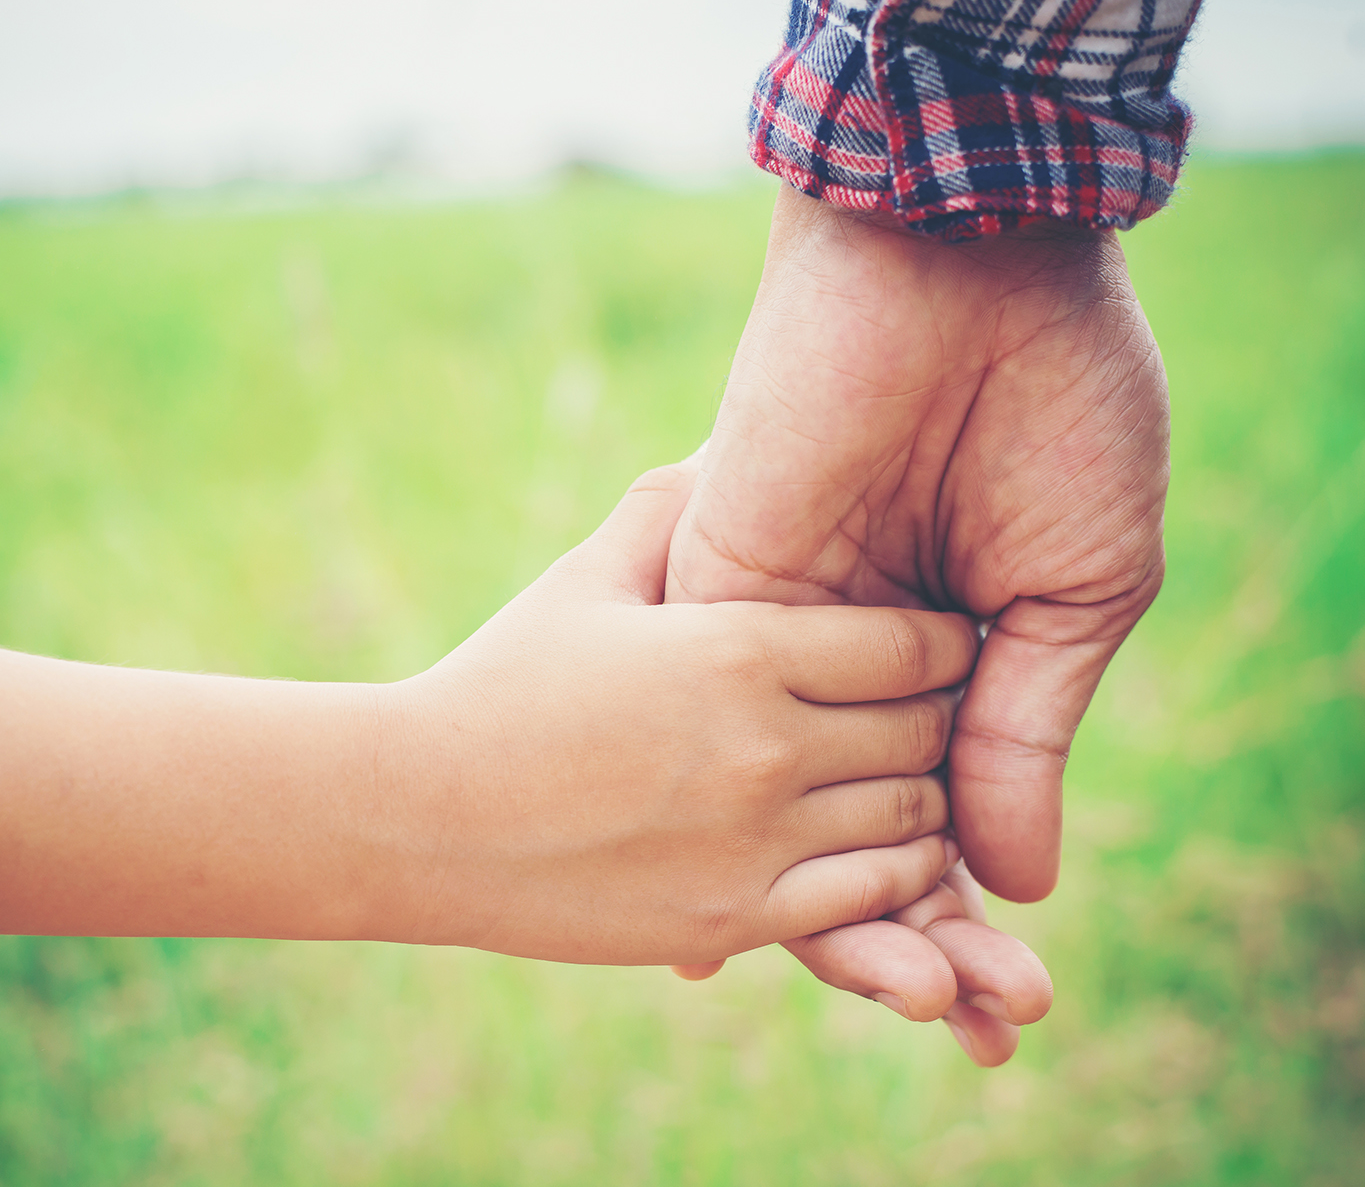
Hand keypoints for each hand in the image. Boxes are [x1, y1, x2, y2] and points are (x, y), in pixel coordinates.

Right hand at [392, 463, 978, 965]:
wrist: (417, 820)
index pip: (915, 644)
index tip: (947, 644)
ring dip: (928, 800)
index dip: (948, 644)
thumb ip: (668, 512)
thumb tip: (721, 447)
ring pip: (914, 818)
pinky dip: (898, 874)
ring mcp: (754, 840)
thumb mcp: (586, 579)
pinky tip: (883, 852)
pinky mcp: (735, 918)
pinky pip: (870, 894)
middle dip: (941, 720)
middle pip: (925, 730)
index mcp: (739, 648)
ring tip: (912, 781)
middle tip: (938, 716)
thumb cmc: (500, 686)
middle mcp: (764, 744)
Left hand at [664, 187, 1168, 1052]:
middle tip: (986, 1037)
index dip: (980, 912)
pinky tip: (744, 942)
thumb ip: (1024, 733)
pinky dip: (738, 828)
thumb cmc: (1055, 403)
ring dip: (849, 916)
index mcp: (956, 652)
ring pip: (797, 811)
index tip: (1013, 1008)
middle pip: (871, 833)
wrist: (970, 263)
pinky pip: (722, 736)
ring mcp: (787, 636)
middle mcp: (862, 660)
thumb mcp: (1079, 591)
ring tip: (918, 1013)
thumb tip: (1015, 883)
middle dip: (925, 940)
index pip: (952, 812)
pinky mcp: (722, 596)